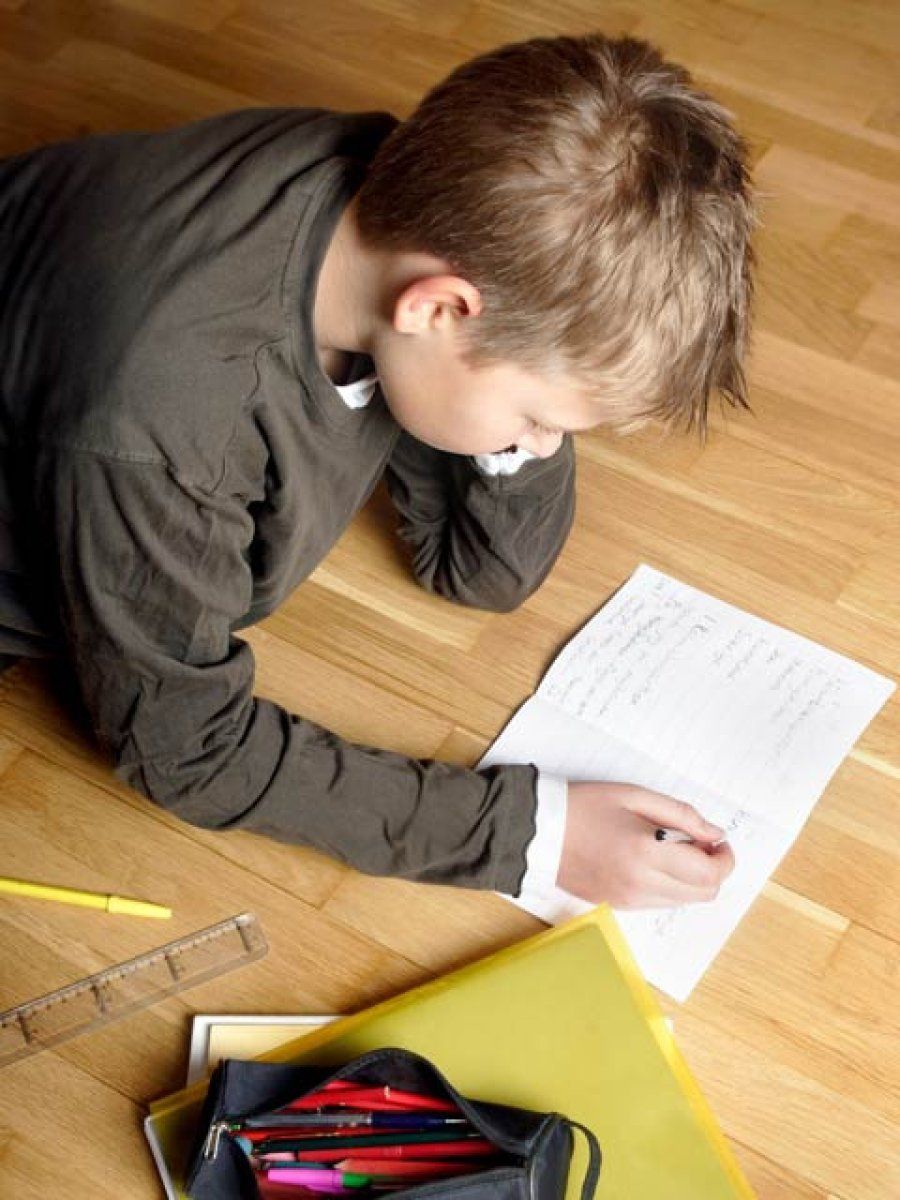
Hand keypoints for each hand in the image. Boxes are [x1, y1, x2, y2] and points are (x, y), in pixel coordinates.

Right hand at [557, 782, 735, 907]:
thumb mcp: (635, 797)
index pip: (709, 874)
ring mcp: (628, 901)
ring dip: (690, 879)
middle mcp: (640, 886)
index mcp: (646, 855)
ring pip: (683, 902)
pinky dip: (668, 885)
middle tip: (700, 844)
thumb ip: (682, 815)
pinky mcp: (617, 906)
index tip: (718, 841)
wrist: (536, 830)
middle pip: (702, 894)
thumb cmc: (583, 806)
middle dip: (712, 870)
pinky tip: (651, 860)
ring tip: (672, 849)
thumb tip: (715, 834)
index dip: (724, 859)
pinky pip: (659, 902)